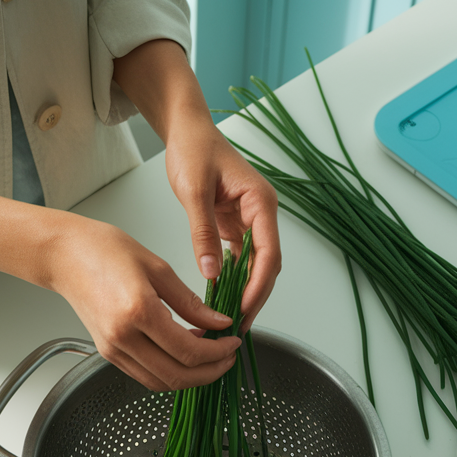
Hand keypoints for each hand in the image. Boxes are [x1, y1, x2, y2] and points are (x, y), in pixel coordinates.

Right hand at [0, 196, 240, 390]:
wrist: (64, 255)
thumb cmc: (104, 250)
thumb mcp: (158, 268)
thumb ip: (191, 302)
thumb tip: (219, 323)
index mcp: (138, 312)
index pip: (188, 350)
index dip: (218, 352)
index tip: (233, 341)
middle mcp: (122, 337)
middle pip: (177, 376)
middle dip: (210, 372)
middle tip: (228, 357)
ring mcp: (112, 349)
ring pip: (161, 382)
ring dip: (191, 377)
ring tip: (210, 356)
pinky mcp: (107, 352)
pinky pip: (145, 375)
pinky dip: (170, 371)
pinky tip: (184, 353)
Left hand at [164, 119, 278, 330]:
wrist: (187, 130)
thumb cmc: (193, 150)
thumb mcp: (194, 191)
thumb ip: (203, 232)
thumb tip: (212, 273)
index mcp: (260, 202)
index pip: (269, 253)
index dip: (259, 286)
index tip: (244, 311)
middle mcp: (262, 213)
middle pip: (268, 264)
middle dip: (255, 296)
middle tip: (237, 325)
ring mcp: (251, 219)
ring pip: (256, 264)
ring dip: (246, 290)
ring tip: (230, 318)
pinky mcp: (236, 223)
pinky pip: (241, 257)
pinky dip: (234, 277)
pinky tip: (222, 295)